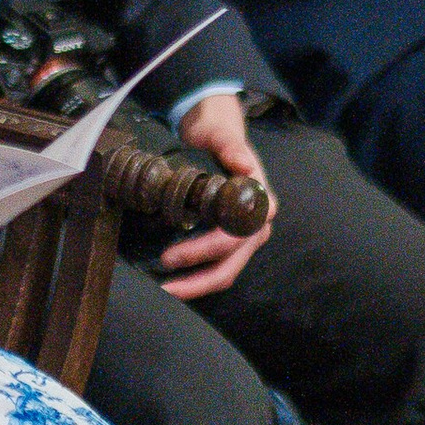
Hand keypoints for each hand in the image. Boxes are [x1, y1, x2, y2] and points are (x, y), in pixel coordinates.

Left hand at [161, 93, 276, 302]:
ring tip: (166, 291)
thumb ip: (231, 146)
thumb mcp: (220, 133)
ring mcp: (247, 235)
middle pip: (230, 264)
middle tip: (164, 286)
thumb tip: (245, 165)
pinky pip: (219, 265)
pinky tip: (175, 282)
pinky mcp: (233, 239)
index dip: (202, 250)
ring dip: (197, 285)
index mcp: (260, 202)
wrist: (218, 133)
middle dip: (197, 280)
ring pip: (226, 271)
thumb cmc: (218, 133)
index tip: (170, 256)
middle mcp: (258, 224)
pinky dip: (198, 275)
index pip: (233, 237)